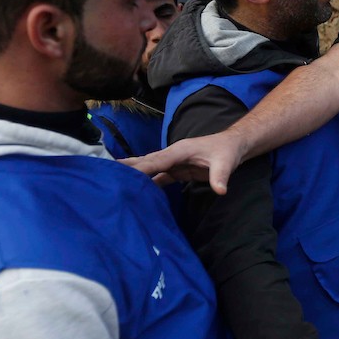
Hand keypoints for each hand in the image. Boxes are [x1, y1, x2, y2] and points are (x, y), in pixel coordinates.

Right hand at [121, 130, 245, 194]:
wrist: (234, 146)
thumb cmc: (228, 151)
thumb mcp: (225, 163)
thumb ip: (220, 176)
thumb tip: (220, 190)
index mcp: (179, 150)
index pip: (155, 161)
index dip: (139, 168)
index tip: (121, 173)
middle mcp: (172, 155)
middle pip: (146, 162)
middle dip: (128, 168)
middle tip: (105, 174)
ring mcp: (174, 162)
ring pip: (150, 169)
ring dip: (135, 175)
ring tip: (114, 183)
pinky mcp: (178, 170)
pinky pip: (159, 176)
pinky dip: (148, 183)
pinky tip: (137, 191)